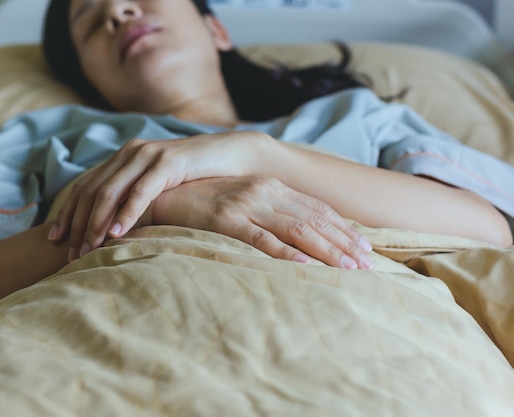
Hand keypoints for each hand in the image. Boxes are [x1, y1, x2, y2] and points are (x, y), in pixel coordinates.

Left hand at [48, 132, 275, 259]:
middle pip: (91, 190)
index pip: (84, 185)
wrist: (230, 155)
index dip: (67, 211)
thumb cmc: (194, 177)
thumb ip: (134, 196)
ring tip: (88, 249)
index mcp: (123, 156)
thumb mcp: (157, 186)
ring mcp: (149, 155)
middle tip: (71, 253)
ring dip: (97, 222)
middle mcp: (130, 152)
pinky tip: (117, 233)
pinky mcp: (169, 163)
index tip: (54, 238)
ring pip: (110, 191)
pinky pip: (141, 191)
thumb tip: (110, 227)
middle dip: (78, 224)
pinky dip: (126, 213)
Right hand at [149, 177, 373, 268]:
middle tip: (367, 265)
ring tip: (347, 270)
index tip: (365, 248)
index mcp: (271, 186)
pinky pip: (260, 238)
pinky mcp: (225, 219)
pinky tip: (304, 266)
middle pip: (314, 220)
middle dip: (343, 243)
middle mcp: (264, 191)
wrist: (166, 194)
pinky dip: (284, 253)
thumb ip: (270, 211)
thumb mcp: (244, 200)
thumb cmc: (206, 202)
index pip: (317, 209)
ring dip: (325, 251)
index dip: (343, 228)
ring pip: (295, 229)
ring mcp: (246, 204)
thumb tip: (299, 233)